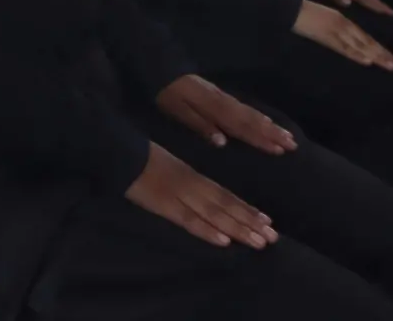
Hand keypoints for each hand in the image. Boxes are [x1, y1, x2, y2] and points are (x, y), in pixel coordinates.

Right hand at [125, 143, 276, 249]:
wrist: (120, 151)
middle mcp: (192, 186)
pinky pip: (187, 220)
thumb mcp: (171, 164)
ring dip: (237, 229)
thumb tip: (207, 193)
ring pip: (214, 215)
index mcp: (193, 175)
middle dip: (250, 223)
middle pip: (226, 206)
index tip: (267, 221)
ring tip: (259, 242)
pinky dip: (206, 230)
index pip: (225, 195)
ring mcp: (179, 196)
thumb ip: (188, 179)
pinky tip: (223, 241)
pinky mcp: (163, 205)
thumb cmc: (142, 157)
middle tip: (272, 238)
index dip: (246, 209)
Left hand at [156, 75, 296, 154]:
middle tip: (293, 144)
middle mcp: (224, 103)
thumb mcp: (178, 112)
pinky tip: (267, 121)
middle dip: (273, 133)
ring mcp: (225, 98)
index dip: (260, 139)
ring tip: (288, 135)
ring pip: (251, 113)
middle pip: (252, 120)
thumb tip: (223, 142)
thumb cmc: (169, 95)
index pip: (242, 127)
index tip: (280, 150)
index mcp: (215, 109)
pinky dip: (259, 116)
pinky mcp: (222, 96)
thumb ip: (200, 126)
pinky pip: (246, 108)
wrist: (164, 69)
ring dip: (270, 126)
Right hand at [293, 2, 392, 69]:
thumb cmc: (304, 13)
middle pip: (368, 43)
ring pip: (361, 46)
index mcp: (344, 21)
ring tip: (390, 66)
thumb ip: (336, 32)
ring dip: (376, 57)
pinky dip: (356, 54)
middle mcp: (345, 25)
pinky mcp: (328, 35)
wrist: (290, 8)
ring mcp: (337, 31)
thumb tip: (350, 45)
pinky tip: (367, 61)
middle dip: (384, 55)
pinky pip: (344, 47)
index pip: (366, 39)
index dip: (380, 50)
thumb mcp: (325, 21)